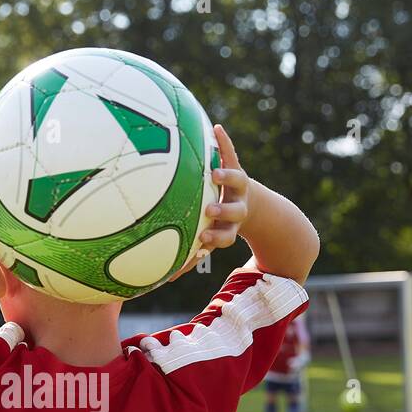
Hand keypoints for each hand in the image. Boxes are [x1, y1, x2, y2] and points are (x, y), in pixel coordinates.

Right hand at [165, 124, 250, 283]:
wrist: (248, 202)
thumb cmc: (217, 225)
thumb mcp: (206, 239)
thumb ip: (189, 258)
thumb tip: (163, 282)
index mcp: (230, 227)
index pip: (224, 236)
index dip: (215, 239)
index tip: (203, 242)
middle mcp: (236, 207)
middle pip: (235, 213)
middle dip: (223, 213)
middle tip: (210, 211)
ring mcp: (238, 186)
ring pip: (236, 181)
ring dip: (226, 176)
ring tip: (214, 172)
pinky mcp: (236, 165)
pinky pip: (230, 151)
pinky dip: (224, 141)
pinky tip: (216, 128)